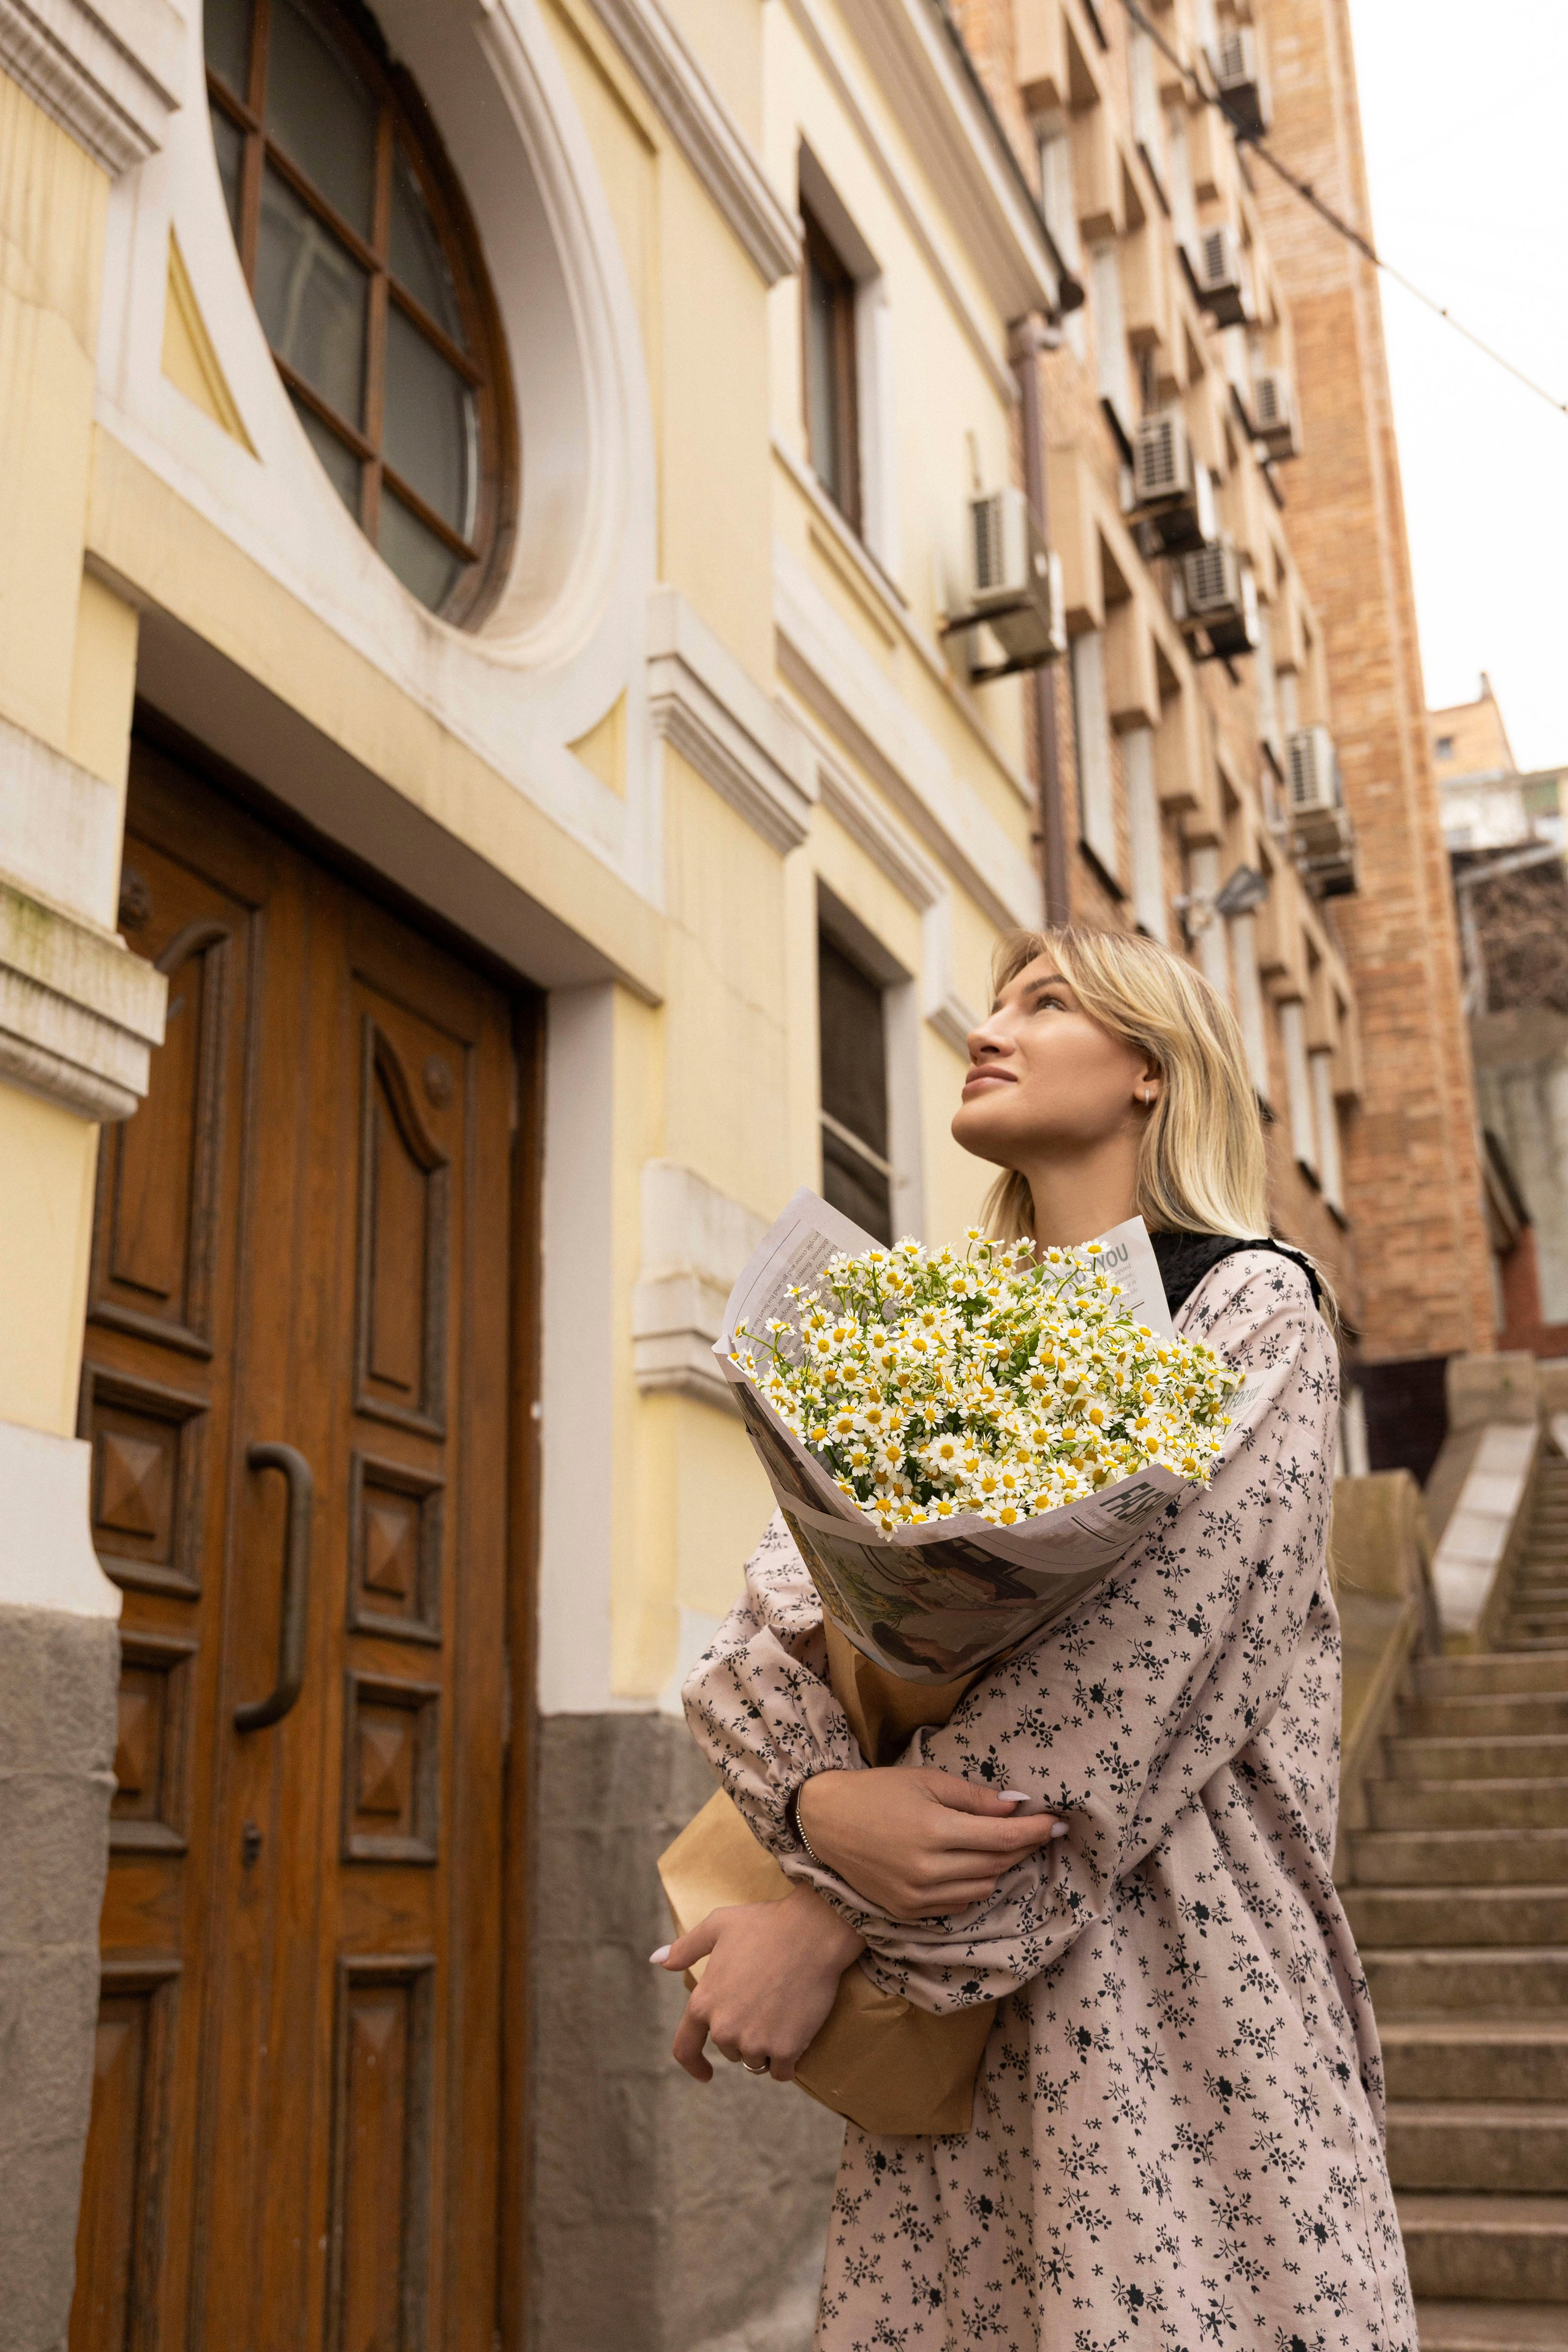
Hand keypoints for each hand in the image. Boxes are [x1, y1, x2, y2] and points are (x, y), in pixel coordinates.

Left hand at [653, 1887, 865, 2083]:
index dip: (694, 2065)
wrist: (813, 1933)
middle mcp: (724, 2029)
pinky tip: (797, 2035)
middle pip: (730, 2050)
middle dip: (745, 2035)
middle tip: (765, 2003)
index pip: (685, 2049)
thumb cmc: (766, 1925)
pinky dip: (788, 2060)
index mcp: (704, 2003)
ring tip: (782, 2012)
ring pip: (756, 2060)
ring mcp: (755, 2042)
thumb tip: (656, 1960)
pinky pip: (781, 2071)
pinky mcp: (786, 2049)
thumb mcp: (718, 1925)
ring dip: (767, 2046)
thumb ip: (686, 1947)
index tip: (705, 2074)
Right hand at [797, 1766, 1065, 1920]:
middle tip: (1035, 1830)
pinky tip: (965, 1865)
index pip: (1002, 1839)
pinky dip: (971, 1886)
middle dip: (1021, 1846)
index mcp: (934, 1831)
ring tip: (995, 1844)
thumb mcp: (926, 1780)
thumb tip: (1016, 1807)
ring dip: (996, 1867)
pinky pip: (958, 1904)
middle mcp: (929, 1871)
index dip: (1035, 1831)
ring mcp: (918, 1897)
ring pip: (981, 1888)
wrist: (825, 1821)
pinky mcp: (908, 1912)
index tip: (1058, 1823)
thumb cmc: (877, 1791)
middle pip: (996, 1864)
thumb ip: (973, 1797)